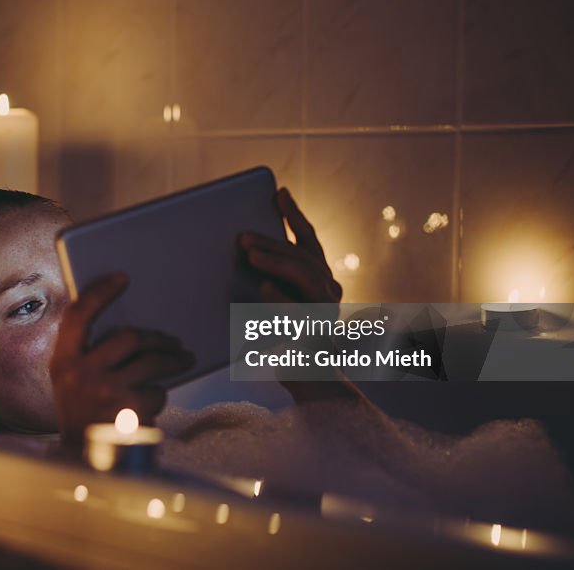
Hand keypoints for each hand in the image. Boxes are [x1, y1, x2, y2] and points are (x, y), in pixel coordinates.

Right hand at [49, 273, 194, 442]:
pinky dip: (160, 395)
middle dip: (158, 338)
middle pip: (130, 337)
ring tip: (184, 360)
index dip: (100, 293)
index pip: (79, 316)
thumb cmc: (82, 415)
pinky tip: (154, 402)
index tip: (122, 277)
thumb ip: (87, 355)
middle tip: (175, 342)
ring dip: (172, 361)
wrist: (83, 463)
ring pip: (150, 363)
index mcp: (62, 362)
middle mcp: (80, 374)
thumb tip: (133, 330)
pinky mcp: (129, 411)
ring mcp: (105, 392)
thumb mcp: (70, 382)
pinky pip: (156, 391)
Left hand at [241, 188, 355, 402]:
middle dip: (272, 242)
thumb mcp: (275, 300)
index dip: (294, 216)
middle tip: (243, 236)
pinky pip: (300, 312)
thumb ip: (271, 276)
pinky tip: (263, 287)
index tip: (278, 193)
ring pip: (306, 277)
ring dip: (276, 262)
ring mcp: (326, 314)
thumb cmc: (283, 339)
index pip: (309, 241)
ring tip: (250, 254)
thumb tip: (244, 246)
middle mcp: (330, 293)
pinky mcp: (317, 336)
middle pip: (303, 257)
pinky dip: (282, 299)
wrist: (307, 381)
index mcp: (322, 279)